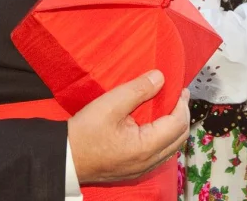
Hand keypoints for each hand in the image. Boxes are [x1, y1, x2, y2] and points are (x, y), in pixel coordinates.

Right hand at [68, 70, 189, 183]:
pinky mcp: (133, 170)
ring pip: (170, 148)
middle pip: (178, 139)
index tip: (181, 89)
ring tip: (170, 108)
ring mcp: (141, 169)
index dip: (182, 105)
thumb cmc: (85, 132)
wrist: (64, 157)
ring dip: (175, 128)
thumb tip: (160, 77)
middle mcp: (148, 162)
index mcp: (145, 147)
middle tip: (179, 97)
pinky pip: (159, 155)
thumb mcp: (110, 104)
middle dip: (182, 116)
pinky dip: (164, 138)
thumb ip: (138, 90)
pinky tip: (157, 126)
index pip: (177, 125)